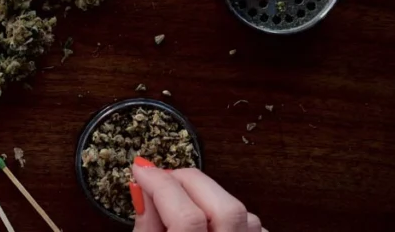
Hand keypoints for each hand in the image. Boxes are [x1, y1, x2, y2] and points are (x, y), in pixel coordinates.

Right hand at [131, 157, 265, 231]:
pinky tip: (209, 219)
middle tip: (162, 178)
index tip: (140, 169)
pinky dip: (230, 215)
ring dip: (211, 198)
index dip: (160, 186)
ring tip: (182, 200)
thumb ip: (146, 229)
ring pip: (244, 214)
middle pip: (225, 208)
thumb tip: (143, 188)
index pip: (186, 218)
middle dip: (189, 182)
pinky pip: (253, 226)